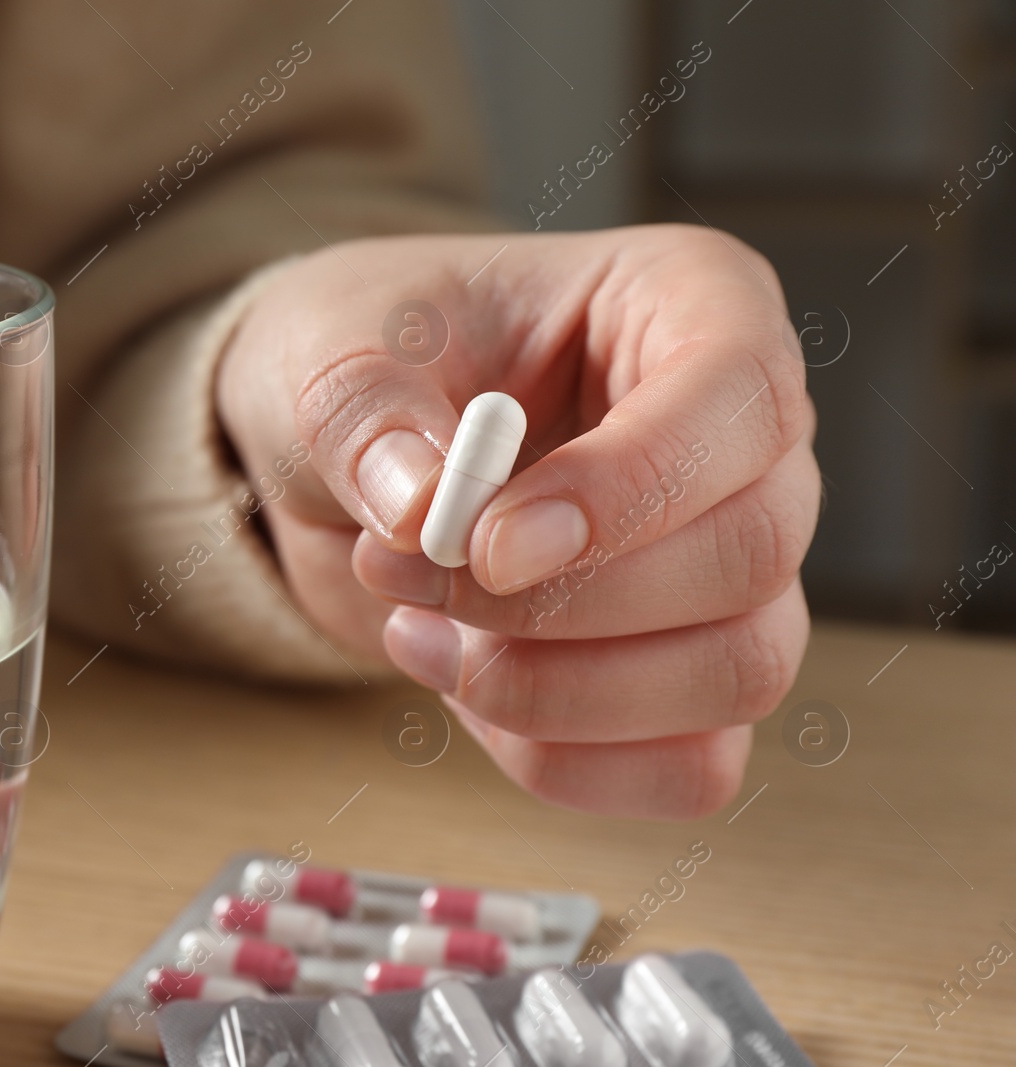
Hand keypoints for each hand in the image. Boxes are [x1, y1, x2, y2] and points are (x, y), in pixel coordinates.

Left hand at [215, 225, 816, 818]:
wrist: (347, 457)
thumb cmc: (371, 362)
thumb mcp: (331, 350)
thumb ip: (365, 415)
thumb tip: (420, 502)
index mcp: (691, 304)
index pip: (735, 398)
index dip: (626, 491)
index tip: (489, 548)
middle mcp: (741, 440)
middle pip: (746, 556)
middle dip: (560, 605)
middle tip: (410, 575)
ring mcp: (730, 569)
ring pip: (735, 672)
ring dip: (554, 689)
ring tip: (415, 631)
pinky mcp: (685, 676)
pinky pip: (690, 766)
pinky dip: (564, 757)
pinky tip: (464, 690)